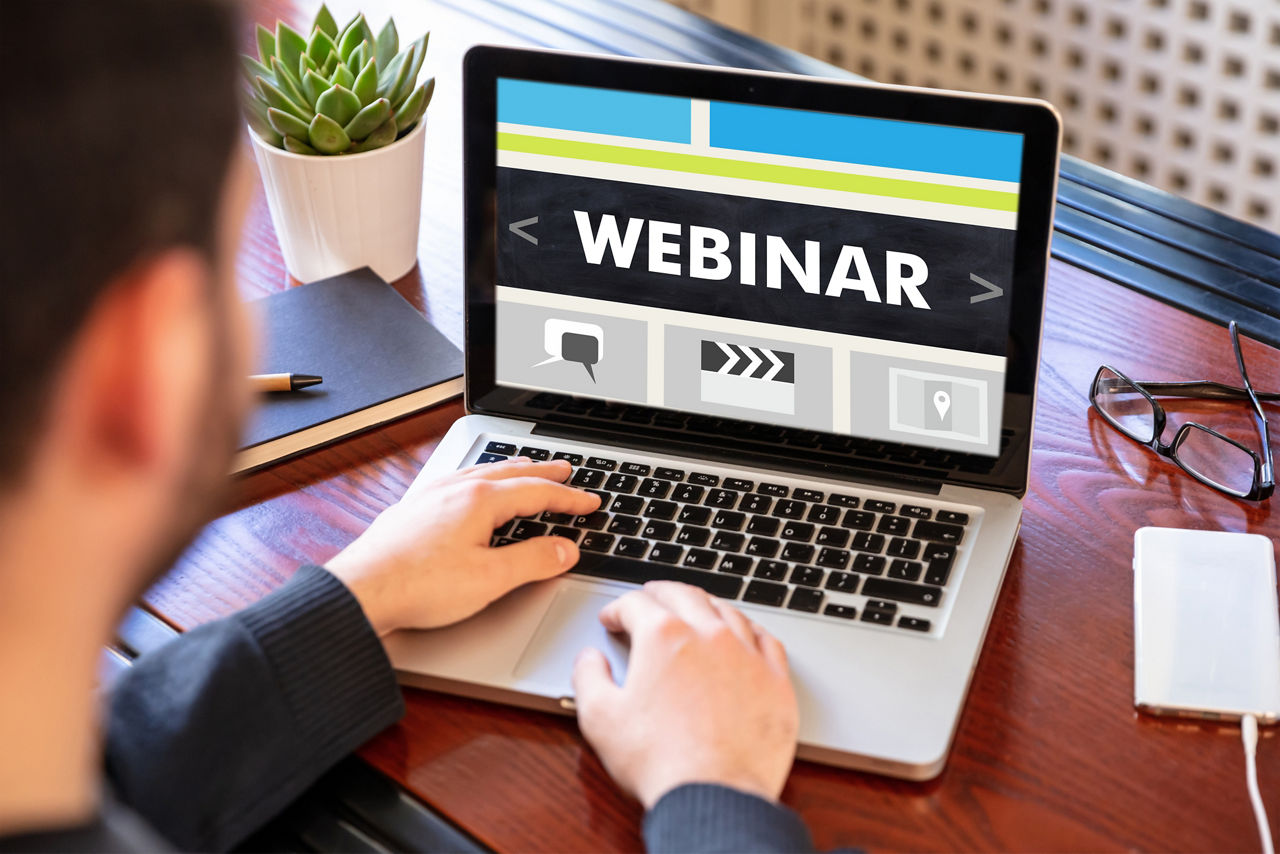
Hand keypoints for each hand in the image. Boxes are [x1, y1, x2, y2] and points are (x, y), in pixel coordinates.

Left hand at [326, 458, 599, 635]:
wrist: (360, 592)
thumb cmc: (418, 586)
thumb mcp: (490, 579)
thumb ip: (533, 561)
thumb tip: (565, 549)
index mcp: (479, 501)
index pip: (537, 492)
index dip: (568, 498)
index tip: (590, 501)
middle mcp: (454, 490)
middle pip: (509, 473)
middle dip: (542, 473)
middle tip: (565, 470)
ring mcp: (430, 497)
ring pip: (479, 473)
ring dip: (509, 471)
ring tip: (523, 470)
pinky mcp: (411, 510)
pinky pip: (455, 481)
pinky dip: (477, 479)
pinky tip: (470, 488)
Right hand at [573, 581, 798, 808]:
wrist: (714, 797)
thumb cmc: (659, 761)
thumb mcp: (600, 719)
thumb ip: (588, 677)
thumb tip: (589, 659)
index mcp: (663, 637)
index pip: (636, 604)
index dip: (617, 609)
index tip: (612, 619)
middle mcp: (709, 635)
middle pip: (684, 595)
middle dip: (661, 594)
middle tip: (649, 598)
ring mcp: (747, 655)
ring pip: (727, 611)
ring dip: (705, 605)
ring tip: (694, 610)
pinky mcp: (775, 681)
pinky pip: (766, 640)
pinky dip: (749, 630)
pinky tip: (744, 635)